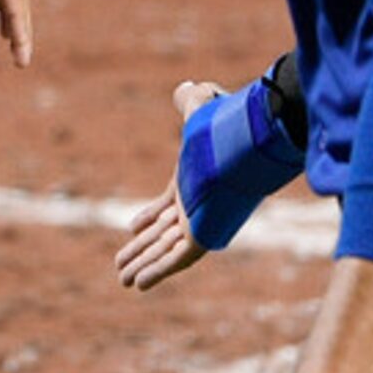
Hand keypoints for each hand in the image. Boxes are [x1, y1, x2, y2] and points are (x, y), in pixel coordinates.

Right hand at [114, 80, 220, 290]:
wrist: (251, 142)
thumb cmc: (228, 126)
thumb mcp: (200, 111)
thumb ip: (191, 102)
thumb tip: (187, 88)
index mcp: (195, 183)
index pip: (168, 206)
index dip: (149, 218)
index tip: (131, 228)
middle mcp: (198, 206)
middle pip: (162, 234)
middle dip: (140, 250)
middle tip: (121, 267)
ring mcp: (200, 222)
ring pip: (165, 250)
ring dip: (142, 265)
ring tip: (122, 280)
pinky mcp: (204, 235)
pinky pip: (176, 259)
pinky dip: (157, 272)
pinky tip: (139, 284)